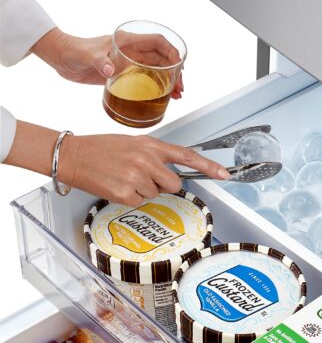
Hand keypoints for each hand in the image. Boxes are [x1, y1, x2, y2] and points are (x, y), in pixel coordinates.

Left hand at [31, 27, 182, 98]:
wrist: (61, 58)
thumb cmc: (73, 50)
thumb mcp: (87, 55)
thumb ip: (100, 61)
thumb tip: (111, 69)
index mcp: (128, 40)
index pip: (157, 42)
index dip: (171, 52)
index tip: (179, 64)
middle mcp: (132, 50)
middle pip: (162, 58)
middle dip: (175, 72)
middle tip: (179, 87)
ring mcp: (130, 62)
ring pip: (158, 70)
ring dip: (169, 81)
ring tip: (177, 94)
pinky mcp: (125, 73)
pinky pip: (147, 79)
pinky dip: (157, 87)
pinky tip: (162, 96)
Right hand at [58, 134, 228, 205]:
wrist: (73, 155)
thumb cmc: (102, 148)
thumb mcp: (134, 143)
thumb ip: (155, 155)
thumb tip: (172, 170)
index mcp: (151, 145)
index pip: (187, 155)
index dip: (208, 166)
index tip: (224, 174)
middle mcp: (146, 160)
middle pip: (174, 183)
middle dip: (162, 184)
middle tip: (142, 176)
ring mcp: (136, 177)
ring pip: (155, 194)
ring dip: (143, 190)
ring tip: (124, 177)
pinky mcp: (124, 193)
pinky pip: (139, 203)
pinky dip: (130, 198)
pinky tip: (117, 186)